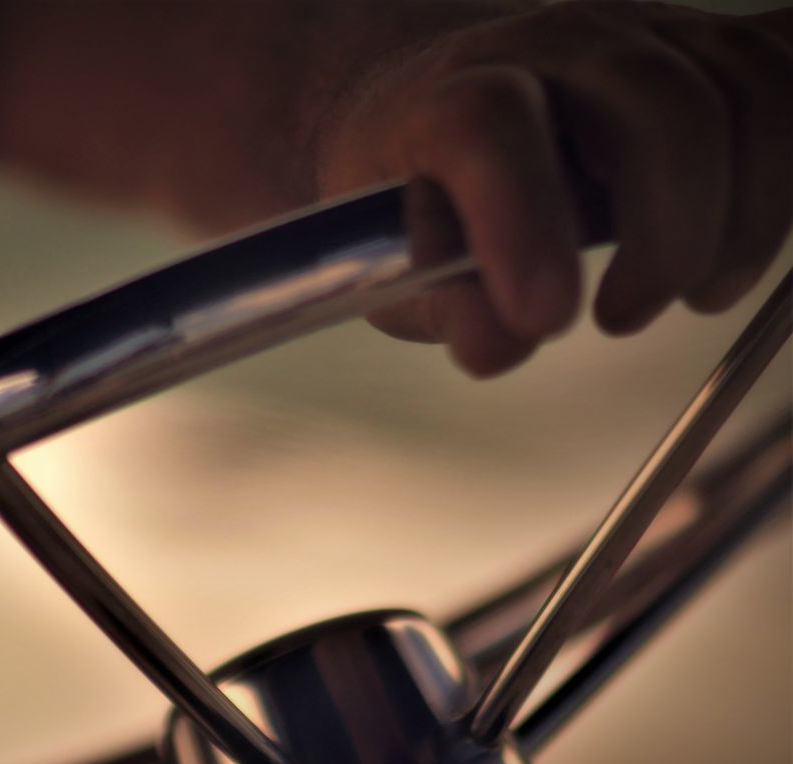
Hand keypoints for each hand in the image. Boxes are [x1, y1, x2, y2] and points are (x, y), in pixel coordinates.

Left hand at [313, 1, 792, 375]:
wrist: (445, 102)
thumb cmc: (424, 189)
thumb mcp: (397, 266)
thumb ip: (448, 307)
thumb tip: (503, 342)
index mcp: (448, 95)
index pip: (487, 123)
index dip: (521, 221)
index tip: (544, 317)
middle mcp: (552, 43)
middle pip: (660, 107)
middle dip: (668, 238)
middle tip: (623, 317)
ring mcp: (642, 34)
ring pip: (750, 94)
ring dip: (746, 217)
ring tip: (695, 290)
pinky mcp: (708, 48)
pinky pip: (785, 83)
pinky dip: (786, 169)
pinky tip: (747, 230)